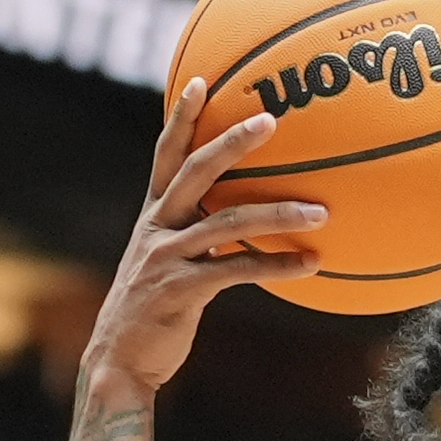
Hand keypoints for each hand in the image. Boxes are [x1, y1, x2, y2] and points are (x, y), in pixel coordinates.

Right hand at [82, 79, 327, 404]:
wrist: (119, 360)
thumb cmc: (153, 312)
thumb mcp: (168, 264)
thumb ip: (197, 238)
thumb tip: (244, 222)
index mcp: (154, 215)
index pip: (166, 154)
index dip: (181, 117)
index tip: (200, 80)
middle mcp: (156, 227)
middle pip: (196, 171)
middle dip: (232, 142)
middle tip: (271, 120)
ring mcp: (166, 257)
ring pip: (226, 222)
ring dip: (277, 213)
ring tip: (321, 211)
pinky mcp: (181, 290)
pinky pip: (237, 270)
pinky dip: (277, 266)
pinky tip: (311, 264)